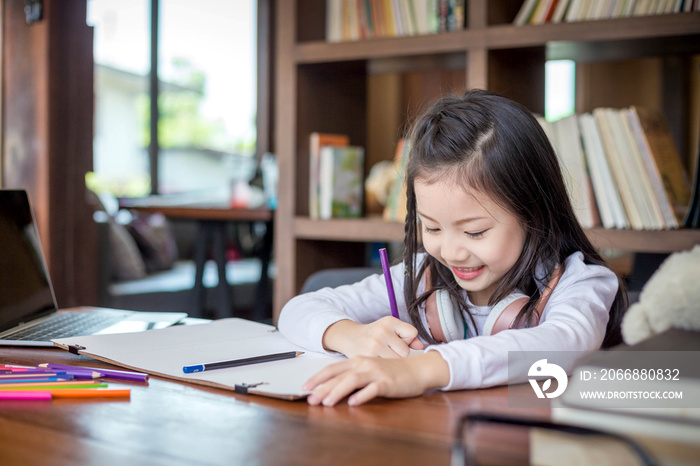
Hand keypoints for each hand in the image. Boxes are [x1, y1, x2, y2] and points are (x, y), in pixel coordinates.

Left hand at [303, 351, 449, 406]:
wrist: (417, 368)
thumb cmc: (391, 371)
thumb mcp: (369, 370)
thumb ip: (353, 377)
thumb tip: (333, 390)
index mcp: (358, 361)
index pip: (333, 368)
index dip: (318, 378)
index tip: (305, 387)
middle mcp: (364, 364)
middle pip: (339, 375)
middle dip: (322, 388)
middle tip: (310, 400)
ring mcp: (376, 373)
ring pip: (352, 381)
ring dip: (338, 391)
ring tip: (327, 403)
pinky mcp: (387, 382)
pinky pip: (373, 389)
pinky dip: (362, 395)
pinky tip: (353, 403)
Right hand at [322, 317, 423, 358]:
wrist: (350, 338)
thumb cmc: (375, 334)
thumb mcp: (390, 328)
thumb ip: (408, 336)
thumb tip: (421, 347)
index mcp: (389, 321)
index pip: (412, 333)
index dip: (406, 340)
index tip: (396, 340)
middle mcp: (382, 331)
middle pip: (405, 351)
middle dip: (399, 354)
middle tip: (388, 351)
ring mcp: (374, 345)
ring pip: (396, 361)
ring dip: (392, 363)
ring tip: (383, 357)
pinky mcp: (367, 358)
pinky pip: (386, 368)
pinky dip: (384, 369)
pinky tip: (378, 364)